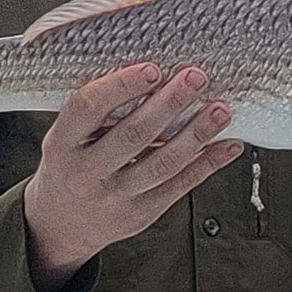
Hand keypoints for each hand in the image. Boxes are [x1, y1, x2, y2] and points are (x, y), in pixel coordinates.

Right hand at [22, 62, 241, 291]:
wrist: (63, 222)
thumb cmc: (71, 163)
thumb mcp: (66, 135)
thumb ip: (97, 110)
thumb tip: (152, 71)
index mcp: (63, 144)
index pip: (89, 108)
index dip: (122, 85)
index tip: (153, 68)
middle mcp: (87, 173)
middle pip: (134, 134)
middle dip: (170, 103)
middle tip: (196, 78)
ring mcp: (115, 197)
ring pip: (163, 163)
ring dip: (197, 133)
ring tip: (221, 110)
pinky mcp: (141, 213)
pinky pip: (180, 186)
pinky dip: (208, 163)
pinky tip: (228, 144)